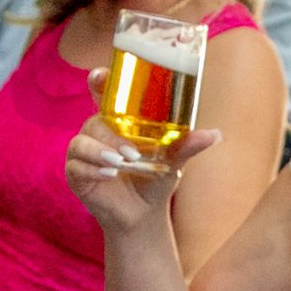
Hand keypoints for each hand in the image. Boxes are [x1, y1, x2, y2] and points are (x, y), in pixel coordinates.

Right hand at [66, 70, 220, 235]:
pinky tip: (108, 175)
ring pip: (82, 142)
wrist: (143, 215)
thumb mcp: (174, 160)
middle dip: (111, 134)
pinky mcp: (76, 174)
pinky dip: (92, 169)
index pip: (102, 93)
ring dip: (100, 152)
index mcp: (117, 120)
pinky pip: (76, 165)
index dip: (98, 81)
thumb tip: (214, 135)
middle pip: (94, 121)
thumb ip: (187, 146)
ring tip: (121, 164)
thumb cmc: (155, 179)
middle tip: (131, 152)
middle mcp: (97, 132)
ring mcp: (84, 153)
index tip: (99, 76)